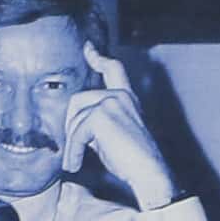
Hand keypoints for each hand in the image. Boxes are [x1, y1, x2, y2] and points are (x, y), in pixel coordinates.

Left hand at [62, 45, 177, 207]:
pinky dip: (73, 151)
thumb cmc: (131, 161)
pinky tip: (75, 164)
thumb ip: (97, 122)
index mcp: (126, 98)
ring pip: (75, 119)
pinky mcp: (102, 115)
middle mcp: (120, 96)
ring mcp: (111, 102)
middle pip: (77, 101)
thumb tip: (73, 124)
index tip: (88, 47)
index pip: (113, 70)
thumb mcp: (112, 135)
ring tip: (74, 162)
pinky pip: (76, 132)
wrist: (148, 173)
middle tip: (73, 149)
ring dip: (72, 144)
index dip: (98, 57)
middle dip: (71, 126)